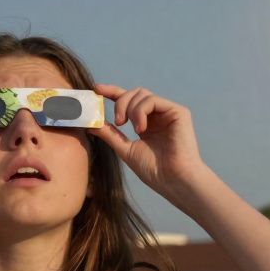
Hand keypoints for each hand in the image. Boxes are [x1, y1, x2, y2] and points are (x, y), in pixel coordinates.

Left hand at [89, 84, 207, 197]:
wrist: (173, 181)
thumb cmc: (153, 171)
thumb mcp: (125, 149)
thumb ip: (110, 135)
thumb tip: (91, 124)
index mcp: (146, 124)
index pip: (128, 101)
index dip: (112, 92)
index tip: (96, 89)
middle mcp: (158, 116)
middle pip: (134, 93)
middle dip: (120, 102)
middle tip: (117, 122)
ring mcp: (169, 113)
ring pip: (142, 94)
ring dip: (130, 109)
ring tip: (130, 128)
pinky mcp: (178, 112)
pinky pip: (153, 100)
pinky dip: (141, 111)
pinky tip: (141, 128)